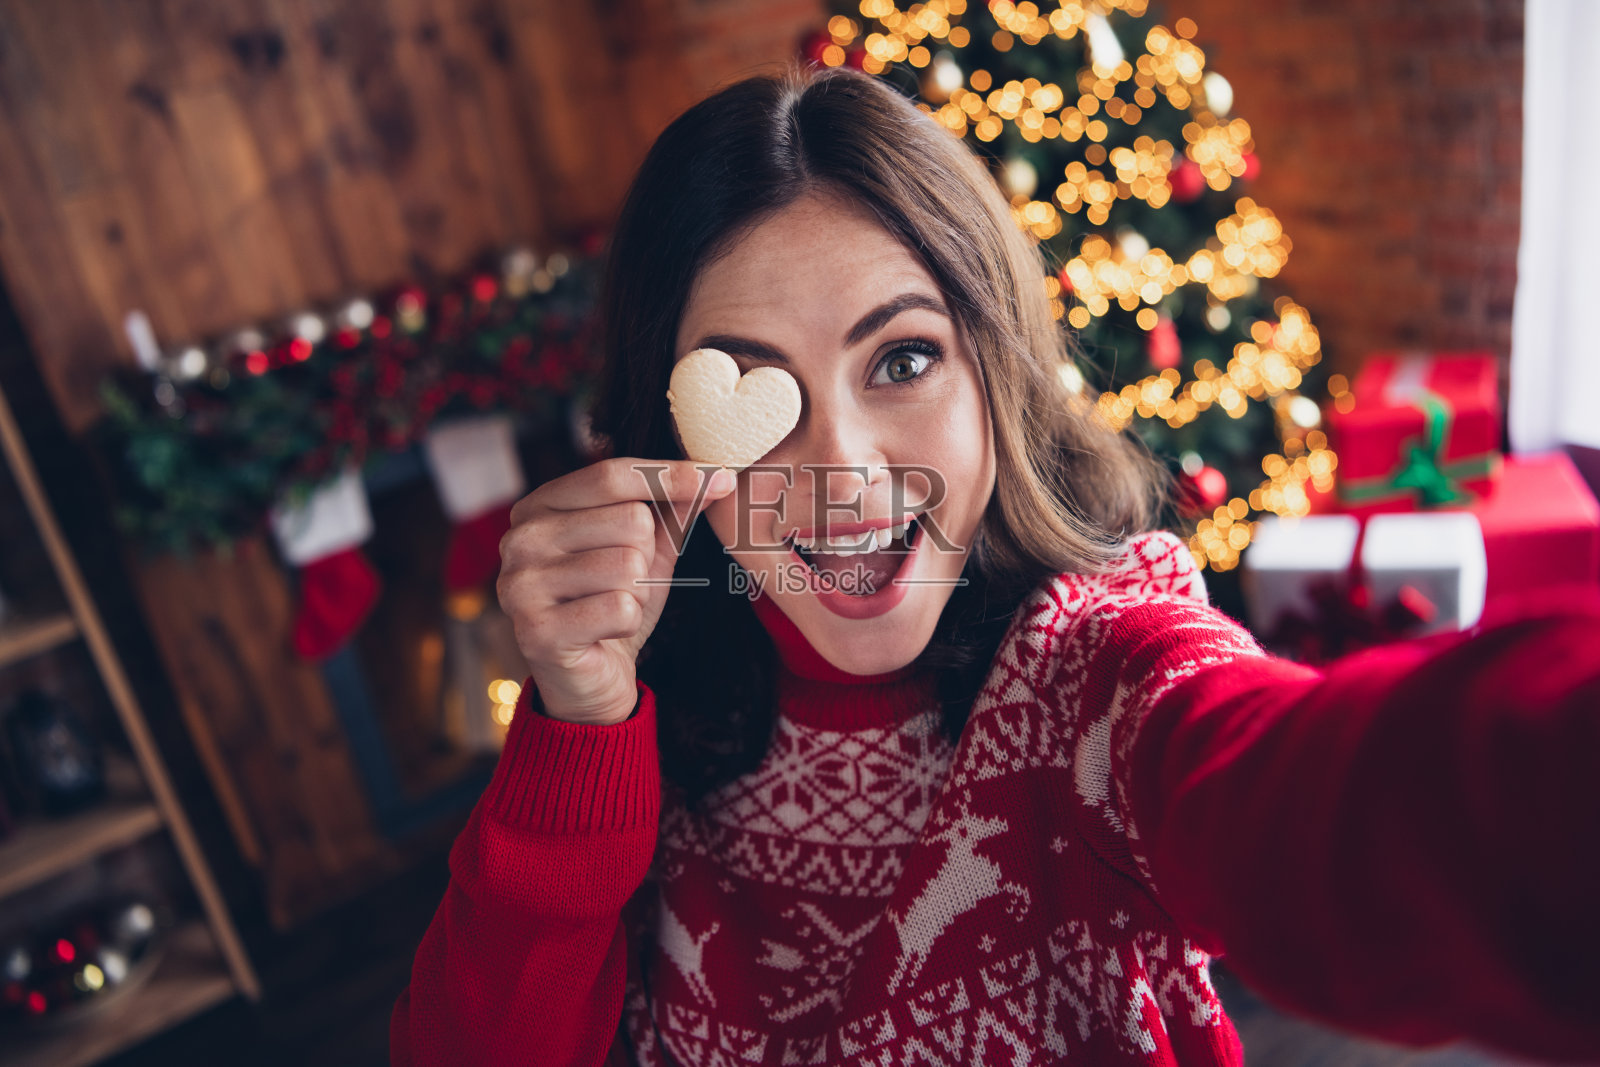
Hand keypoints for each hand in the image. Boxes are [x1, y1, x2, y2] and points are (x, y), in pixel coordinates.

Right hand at [497, 458, 734, 724]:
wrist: (589, 679)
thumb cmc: (612, 604)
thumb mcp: (647, 550)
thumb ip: (672, 511)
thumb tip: (716, 476)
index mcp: (538, 507)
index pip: (612, 475)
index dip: (670, 476)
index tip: (721, 478)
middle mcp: (520, 538)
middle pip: (629, 519)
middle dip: (647, 556)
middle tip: (624, 584)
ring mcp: (521, 584)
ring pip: (629, 565)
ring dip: (639, 593)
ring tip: (612, 607)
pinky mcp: (537, 629)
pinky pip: (621, 608)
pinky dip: (629, 622)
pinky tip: (605, 631)